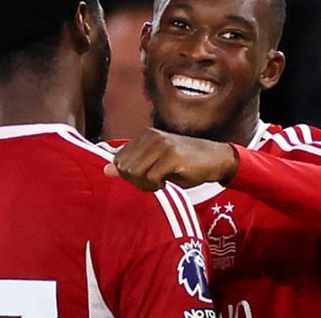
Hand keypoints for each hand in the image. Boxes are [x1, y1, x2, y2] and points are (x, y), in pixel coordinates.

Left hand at [104, 128, 238, 191]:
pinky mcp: (172, 156)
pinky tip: (166, 183)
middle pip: (124, 168)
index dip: (128, 175)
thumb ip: (131, 164)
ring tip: (159, 182)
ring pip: (135, 173)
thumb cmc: (184, 162)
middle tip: (152, 183)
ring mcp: (162, 145)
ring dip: (145, 185)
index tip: (144, 177)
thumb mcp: (154, 162)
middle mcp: (151, 136)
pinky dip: (156, 186)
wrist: (215, 158)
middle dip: (135, 181)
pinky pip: (151, 178)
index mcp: (144, 135)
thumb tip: (106, 170)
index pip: (118, 159)